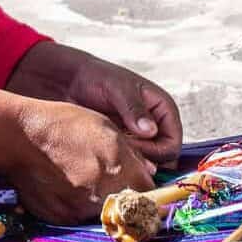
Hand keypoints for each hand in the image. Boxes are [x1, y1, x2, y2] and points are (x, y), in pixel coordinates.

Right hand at [0, 86, 155, 223]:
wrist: (21, 137)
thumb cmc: (64, 124)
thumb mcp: (105, 127)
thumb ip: (132, 153)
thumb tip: (149, 172)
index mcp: (122, 168)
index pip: (152, 195)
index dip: (153, 197)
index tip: (152, 199)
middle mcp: (106, 192)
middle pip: (131, 210)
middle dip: (131, 203)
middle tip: (120, 193)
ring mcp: (83, 208)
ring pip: (106, 216)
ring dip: (104, 205)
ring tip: (86, 183)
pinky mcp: (63, 218)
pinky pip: (80, 218)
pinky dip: (79, 207)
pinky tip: (68, 187)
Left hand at [7, 41, 182, 168]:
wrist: (68, 81)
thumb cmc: (96, 77)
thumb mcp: (116, 88)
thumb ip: (133, 108)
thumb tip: (150, 131)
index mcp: (163, 109)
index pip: (173, 144)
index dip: (158, 152)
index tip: (133, 148)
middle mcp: (156, 125)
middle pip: (162, 160)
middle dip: (143, 161)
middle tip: (117, 154)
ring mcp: (139, 137)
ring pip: (145, 164)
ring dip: (130, 163)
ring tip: (107, 151)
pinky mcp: (123, 145)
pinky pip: (128, 163)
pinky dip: (118, 163)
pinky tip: (100, 154)